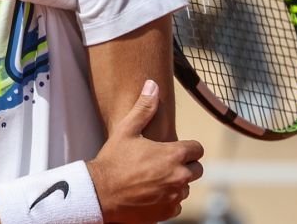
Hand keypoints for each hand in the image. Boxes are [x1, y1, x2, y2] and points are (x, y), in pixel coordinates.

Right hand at [87, 80, 204, 222]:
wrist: (99, 193)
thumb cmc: (112, 160)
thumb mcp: (126, 130)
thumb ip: (144, 108)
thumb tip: (153, 85)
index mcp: (174, 155)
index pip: (197, 149)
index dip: (186, 147)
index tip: (171, 148)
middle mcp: (180, 177)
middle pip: (196, 169)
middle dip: (183, 165)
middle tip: (161, 163)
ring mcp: (174, 196)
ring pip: (185, 187)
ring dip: (175, 182)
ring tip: (152, 178)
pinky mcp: (167, 212)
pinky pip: (176, 204)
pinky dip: (167, 199)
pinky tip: (150, 193)